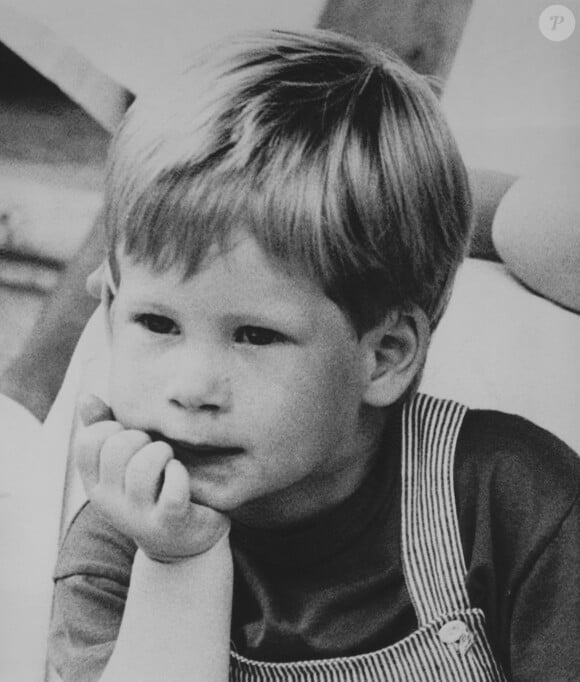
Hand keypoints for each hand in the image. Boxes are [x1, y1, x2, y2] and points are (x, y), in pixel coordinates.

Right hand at [74, 394, 229, 562]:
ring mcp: (138, 515)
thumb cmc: (153, 490)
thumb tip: (85, 397)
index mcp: (96, 483)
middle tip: (154, 450)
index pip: (87, 442)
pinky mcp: (170, 523)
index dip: (110, 427)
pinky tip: (181, 475)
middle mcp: (110, 502)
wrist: (183, 543)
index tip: (128, 436)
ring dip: (162, 454)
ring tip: (169, 460)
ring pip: (142, 468)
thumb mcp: (124, 464)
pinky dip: (180, 475)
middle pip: (116, 449)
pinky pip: (174, 491)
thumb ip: (105, 430)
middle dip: (141, 438)